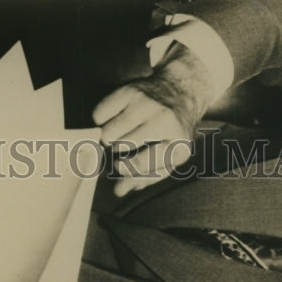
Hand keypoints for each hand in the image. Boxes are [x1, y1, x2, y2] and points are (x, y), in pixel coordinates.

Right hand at [93, 43, 214, 196]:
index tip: (119, 165)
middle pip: (120, 147)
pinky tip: (113, 119)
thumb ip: (144, 177)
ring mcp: (147, 103)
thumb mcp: (168, 159)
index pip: (141, 163)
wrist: (181, 91)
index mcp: (177, 143)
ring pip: (107, 132)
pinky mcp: (130, 90)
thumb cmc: (172, 133)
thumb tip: (118, 191)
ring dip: (107, 138)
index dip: (125, 168)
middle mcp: (164, 120)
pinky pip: (100, 114)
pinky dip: (100, 120)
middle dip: (115, 151)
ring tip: (118, 134)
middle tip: (122, 147)